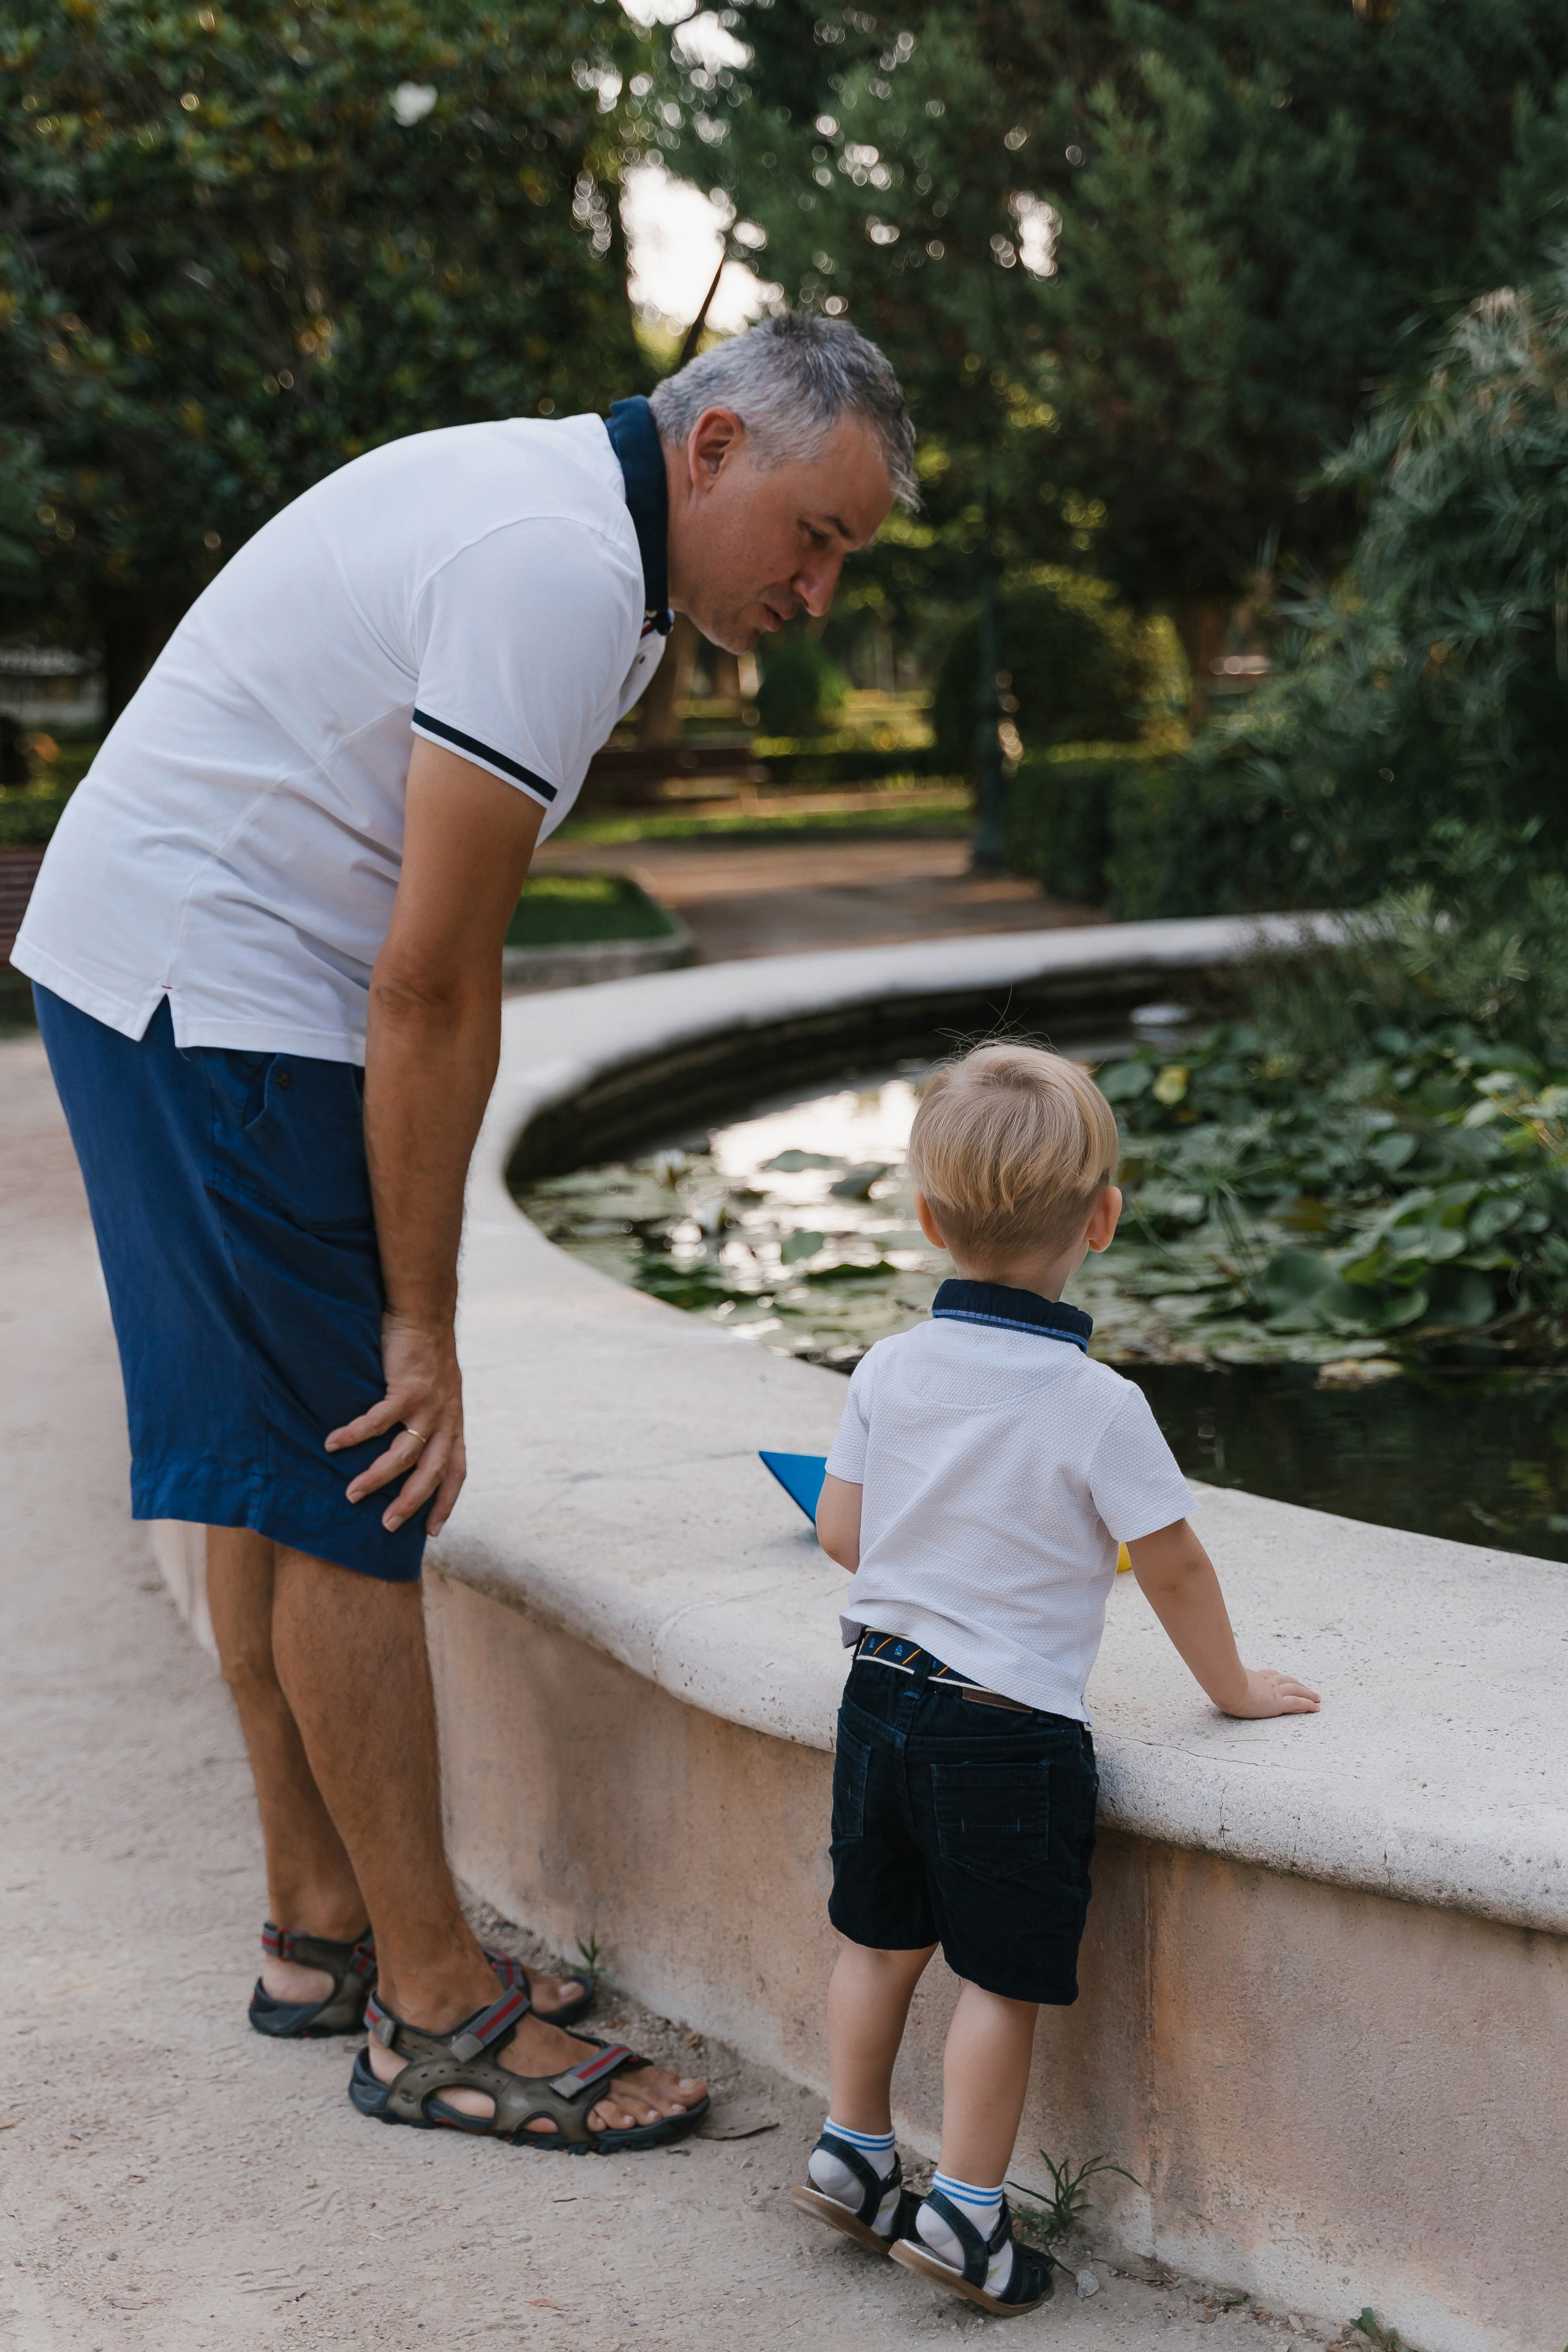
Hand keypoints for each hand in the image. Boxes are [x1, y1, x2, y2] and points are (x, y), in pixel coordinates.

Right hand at [325, 1312, 466, 1536]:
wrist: (425, 1314)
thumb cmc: (424, 1353)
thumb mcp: (438, 1391)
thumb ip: (426, 1419)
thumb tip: (403, 1446)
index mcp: (453, 1423)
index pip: (457, 1472)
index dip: (446, 1502)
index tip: (432, 1531)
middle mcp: (446, 1419)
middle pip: (432, 1473)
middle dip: (410, 1503)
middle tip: (386, 1525)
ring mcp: (429, 1405)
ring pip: (405, 1454)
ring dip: (377, 1477)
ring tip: (352, 1493)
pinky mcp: (408, 1388)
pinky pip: (378, 1421)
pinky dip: (355, 1435)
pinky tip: (332, 1444)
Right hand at [1218, 1667, 1320, 1719]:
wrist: (1226, 1685)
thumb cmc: (1219, 1682)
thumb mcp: (1219, 1678)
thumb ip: (1218, 1674)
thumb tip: (1206, 1669)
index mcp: (1253, 1677)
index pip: (1269, 1675)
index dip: (1277, 1676)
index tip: (1280, 1677)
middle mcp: (1266, 1682)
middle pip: (1287, 1681)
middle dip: (1298, 1684)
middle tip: (1306, 1688)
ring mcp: (1273, 1691)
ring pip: (1296, 1690)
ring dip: (1308, 1693)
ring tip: (1317, 1697)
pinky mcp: (1277, 1703)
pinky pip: (1297, 1703)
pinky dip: (1308, 1704)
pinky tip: (1316, 1707)